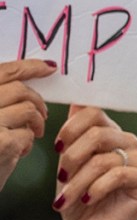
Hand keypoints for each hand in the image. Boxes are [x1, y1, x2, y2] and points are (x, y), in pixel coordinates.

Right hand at [0, 58, 52, 191]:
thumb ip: (0, 100)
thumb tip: (32, 76)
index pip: (1, 72)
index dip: (28, 66)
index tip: (48, 67)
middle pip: (18, 90)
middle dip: (37, 101)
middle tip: (42, 115)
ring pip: (27, 110)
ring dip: (35, 123)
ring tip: (30, 135)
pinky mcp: (0, 143)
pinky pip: (27, 134)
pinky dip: (28, 143)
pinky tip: (18, 153)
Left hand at [55, 107, 136, 219]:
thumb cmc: (76, 196)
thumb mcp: (70, 163)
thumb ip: (75, 134)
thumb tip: (76, 100)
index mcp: (111, 133)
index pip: (94, 112)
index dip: (71, 128)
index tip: (57, 148)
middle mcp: (129, 142)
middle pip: (98, 134)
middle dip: (71, 158)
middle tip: (61, 179)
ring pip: (103, 159)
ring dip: (78, 181)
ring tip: (67, 198)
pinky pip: (118, 175)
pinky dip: (95, 189)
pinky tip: (86, 199)